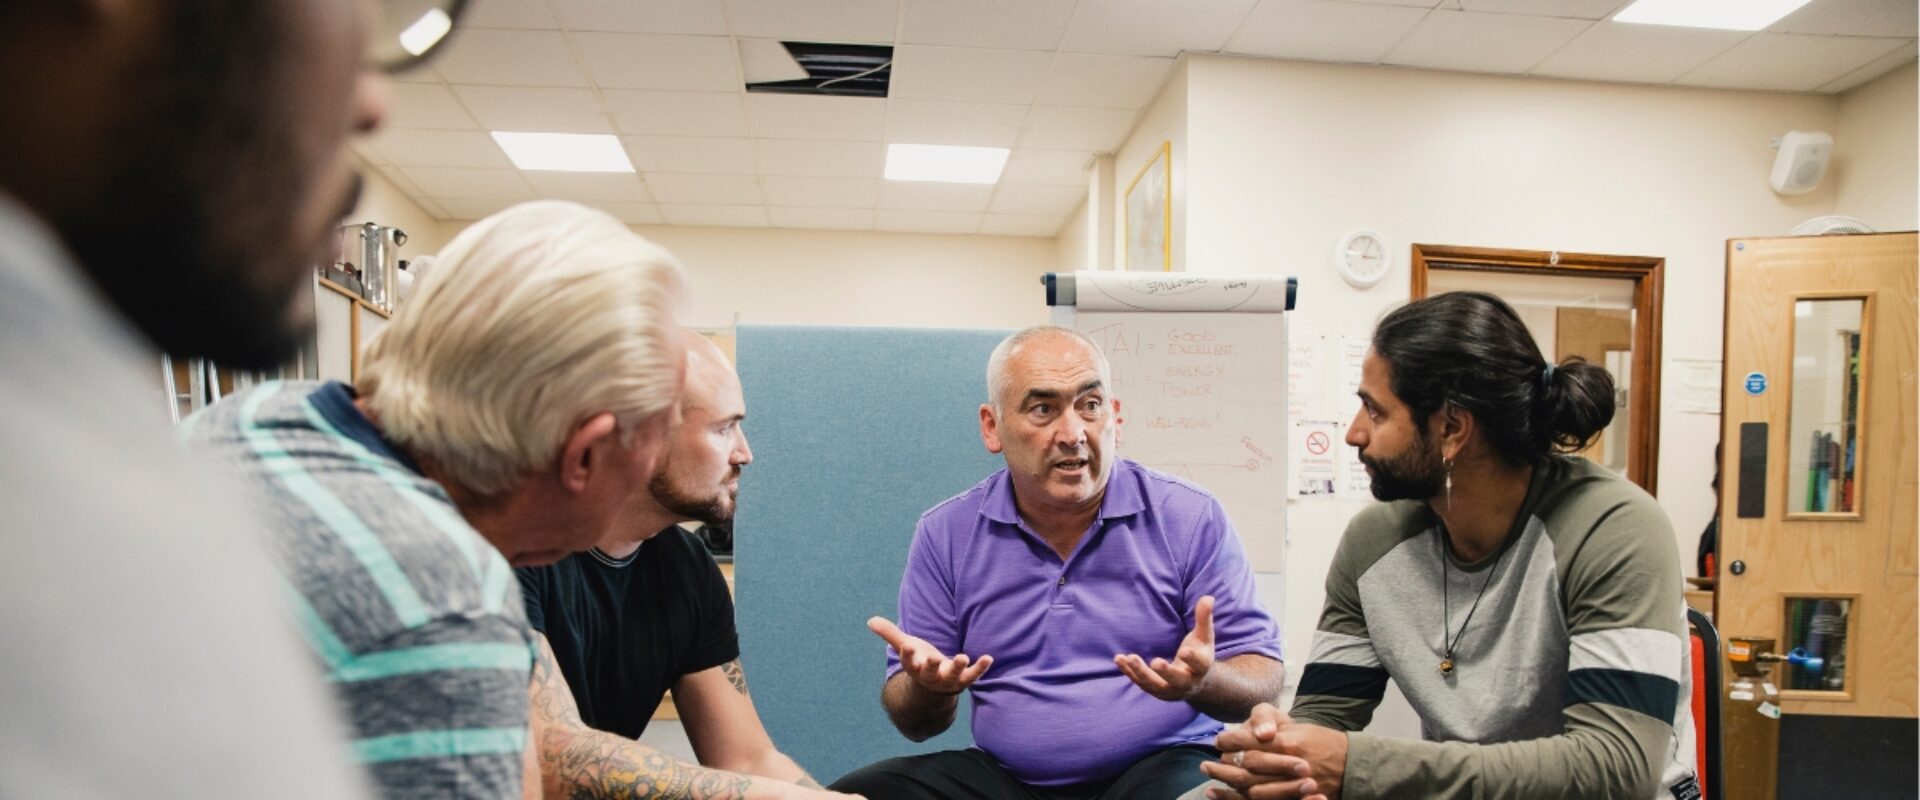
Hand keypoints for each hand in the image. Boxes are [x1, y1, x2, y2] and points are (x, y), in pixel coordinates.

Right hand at [866, 617, 991, 695]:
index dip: (908, 654)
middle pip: (929, 671)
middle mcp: (930, 675)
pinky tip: (988, 658)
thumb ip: (890, 634)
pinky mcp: (963, 679)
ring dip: (957, 667)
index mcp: (915, 667)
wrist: (935, 687)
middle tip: (933, 658)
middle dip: (931, 665)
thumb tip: (870, 620)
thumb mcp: (906, 647)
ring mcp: (948, 679)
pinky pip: (973, 675)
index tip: (907, 646)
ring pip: (952, 675)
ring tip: (962, 657)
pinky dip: (980, 668)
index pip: (909, 662)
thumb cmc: (920, 662)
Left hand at [1116, 595, 1215, 700]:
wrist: (1195, 682)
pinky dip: (1129, 672)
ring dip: (1141, 672)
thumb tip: (1209, 597)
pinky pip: (1140, 683)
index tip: (1184, 651)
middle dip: (1166, 672)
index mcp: (1201, 668)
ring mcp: (1169, 690)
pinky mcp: (1155, 690)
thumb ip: (1204, 618)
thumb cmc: (1199, 653)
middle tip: (1155, 662)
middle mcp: (1186, 683)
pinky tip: (1119, 659)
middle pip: (1176, 680)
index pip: (1199, 664)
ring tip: (1129, 657)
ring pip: (1154, 685)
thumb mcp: (1204, 636)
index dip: (1192, 659)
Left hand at [1200, 703, 1345, 799]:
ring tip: (1210, 779)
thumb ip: (1274, 727)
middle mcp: (1288, 764)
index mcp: (1288, 742)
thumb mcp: (1298, 727)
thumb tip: (1249, 732)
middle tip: (1206, 763)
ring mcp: (1292, 785)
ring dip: (1227, 783)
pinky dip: (1238, 799)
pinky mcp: (1295, 798)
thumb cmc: (1321, 742)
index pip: (1251, 741)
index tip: (1218, 740)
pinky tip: (1222, 795)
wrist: (1351, 764)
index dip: (1231, 741)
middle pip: (1247, 766)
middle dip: (1223, 764)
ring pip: (1252, 787)